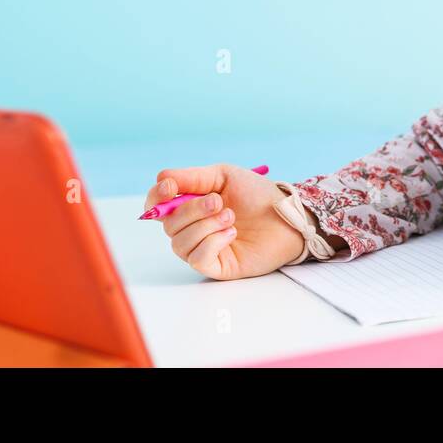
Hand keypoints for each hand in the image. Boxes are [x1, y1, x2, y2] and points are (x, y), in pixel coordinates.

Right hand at [144, 163, 307, 279]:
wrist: (286, 214)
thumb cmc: (256, 194)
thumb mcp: (224, 176)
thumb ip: (192, 177)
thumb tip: (161, 178)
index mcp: (189, 204)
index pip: (156, 206)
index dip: (156, 198)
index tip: (169, 188)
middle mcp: (191, 228)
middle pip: (168, 224)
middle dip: (191, 210)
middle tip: (219, 201)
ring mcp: (202, 248)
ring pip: (180, 243)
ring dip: (205, 226)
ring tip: (230, 217)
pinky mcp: (216, 266)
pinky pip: (197, 259)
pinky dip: (212, 243)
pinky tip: (231, 233)